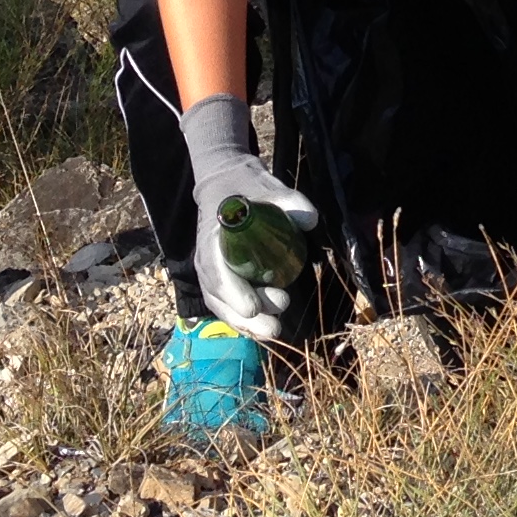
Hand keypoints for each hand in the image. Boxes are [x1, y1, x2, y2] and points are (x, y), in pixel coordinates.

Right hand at [177, 94, 318, 340]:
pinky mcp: (220, 279)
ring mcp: (211, 271)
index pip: (215, 268)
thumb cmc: (246, 186)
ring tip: (273, 331)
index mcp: (214, 234)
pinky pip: (227, 306)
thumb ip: (290, 200)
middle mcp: (206, 257)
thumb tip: (310, 220)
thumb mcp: (268, 186)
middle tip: (274, 327)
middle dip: (244, 318)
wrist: (226, 185)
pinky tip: (264, 329)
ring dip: (245, 324)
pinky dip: (243, 321)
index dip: (232, 292)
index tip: (252, 308)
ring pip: (222, 306)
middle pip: (218, 296)